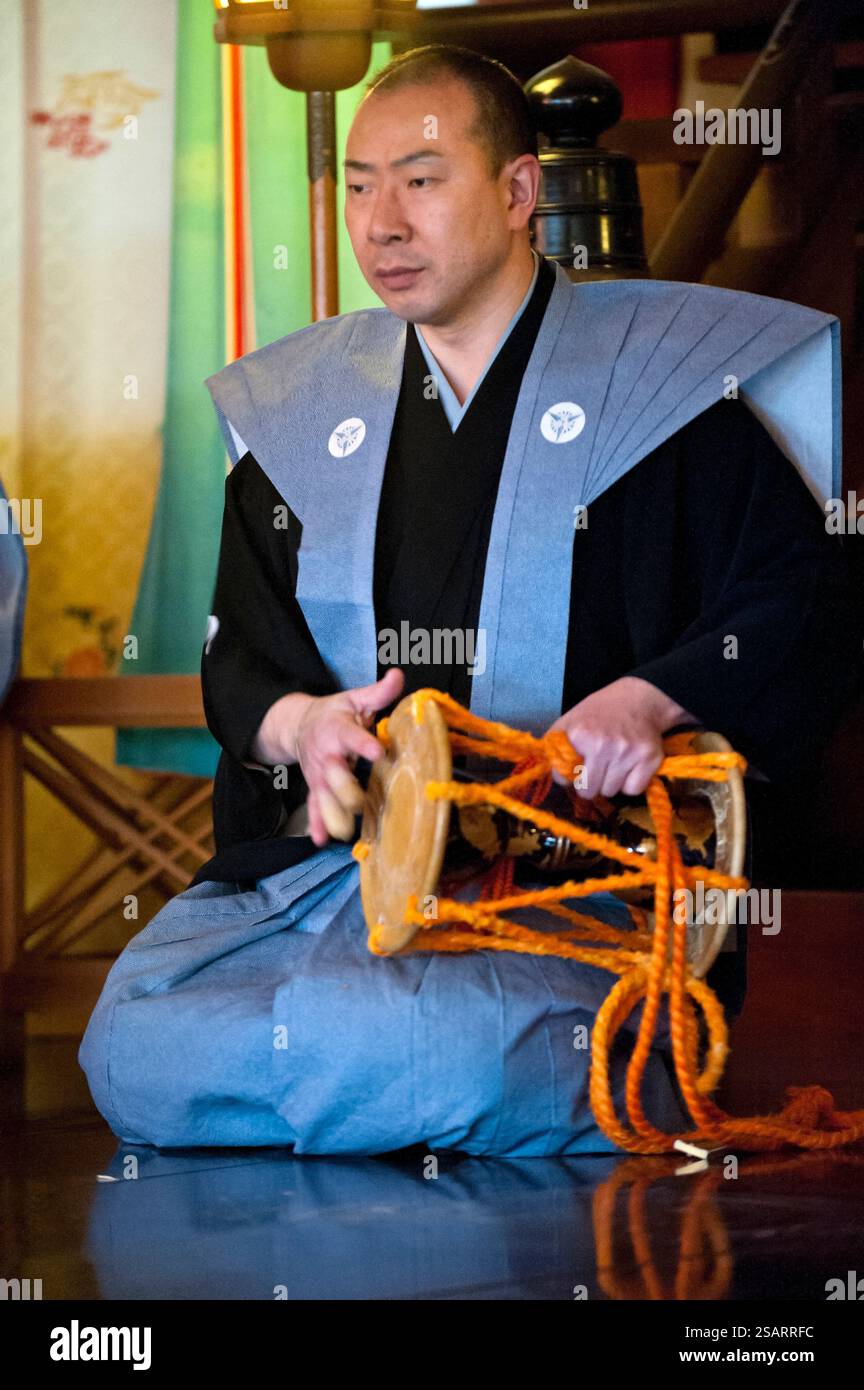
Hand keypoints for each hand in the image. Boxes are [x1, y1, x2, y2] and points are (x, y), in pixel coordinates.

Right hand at [293, 668, 405, 845]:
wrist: (299, 726)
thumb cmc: (336, 713)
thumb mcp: (356, 698)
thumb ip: (379, 692)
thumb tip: (398, 675)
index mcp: (338, 729)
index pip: (351, 737)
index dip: (364, 744)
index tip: (379, 752)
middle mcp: (326, 755)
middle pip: (335, 775)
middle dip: (348, 789)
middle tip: (364, 802)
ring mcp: (318, 775)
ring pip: (324, 797)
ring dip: (333, 814)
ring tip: (344, 831)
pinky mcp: (315, 788)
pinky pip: (313, 807)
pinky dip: (316, 823)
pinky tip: (320, 840)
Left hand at [546, 676, 694, 799]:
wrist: (639, 699)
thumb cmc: (601, 712)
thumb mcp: (570, 719)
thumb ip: (554, 744)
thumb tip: (548, 771)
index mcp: (580, 734)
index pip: (562, 778)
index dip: (568, 775)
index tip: (575, 766)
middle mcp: (604, 745)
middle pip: (588, 791)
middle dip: (590, 783)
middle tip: (597, 767)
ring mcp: (628, 753)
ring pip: (611, 792)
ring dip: (611, 782)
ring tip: (614, 762)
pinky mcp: (650, 759)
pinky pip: (633, 790)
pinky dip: (631, 783)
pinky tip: (630, 766)